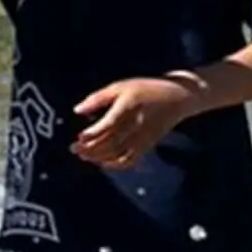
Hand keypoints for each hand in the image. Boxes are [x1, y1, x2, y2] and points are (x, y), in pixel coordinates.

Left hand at [71, 76, 197, 170]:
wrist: (177, 97)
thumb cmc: (145, 89)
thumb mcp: (120, 87)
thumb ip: (97, 98)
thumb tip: (77, 110)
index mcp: (129, 106)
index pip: (111, 123)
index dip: (94, 132)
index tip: (80, 136)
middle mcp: (137, 124)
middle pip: (112, 141)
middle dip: (91, 148)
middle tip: (74, 149)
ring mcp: (143, 136)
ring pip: (120, 153)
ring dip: (100, 157)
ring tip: (84, 156)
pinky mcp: (148, 145)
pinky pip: (131, 159)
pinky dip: (116, 164)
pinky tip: (103, 164)